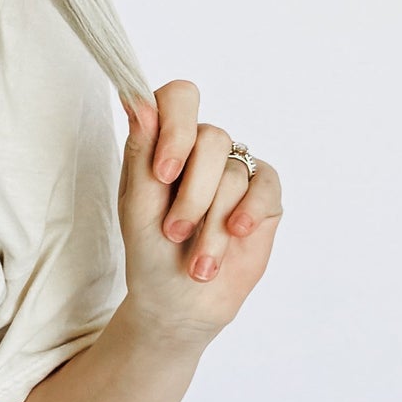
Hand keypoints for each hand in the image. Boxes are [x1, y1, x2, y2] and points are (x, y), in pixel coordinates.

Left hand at [117, 80, 283, 344]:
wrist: (180, 303)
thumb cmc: (151, 253)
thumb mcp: (137, 206)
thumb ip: (140, 152)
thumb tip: (138, 100)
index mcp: (163, 142)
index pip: (178, 98)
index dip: (175, 128)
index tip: (163, 174)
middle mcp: (201, 149)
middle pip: (210, 137)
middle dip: (192, 194)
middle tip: (174, 233)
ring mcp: (234, 169)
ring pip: (233, 171)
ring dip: (212, 224)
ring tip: (197, 261)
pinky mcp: (262, 194)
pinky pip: (265, 185)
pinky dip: (249, 211)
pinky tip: (235, 234)